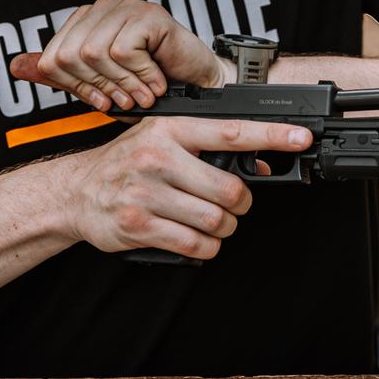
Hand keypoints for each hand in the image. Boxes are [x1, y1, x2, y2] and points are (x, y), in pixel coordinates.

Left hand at [9, 0, 235, 110]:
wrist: (197, 87)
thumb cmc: (149, 85)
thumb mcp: (96, 85)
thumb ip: (59, 75)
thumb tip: (15, 66)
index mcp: (85, 21)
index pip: (54, 58)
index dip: (76, 88)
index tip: (102, 101)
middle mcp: (102, 8)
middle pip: (71, 56)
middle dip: (98, 87)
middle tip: (123, 100)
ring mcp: (125, 7)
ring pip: (95, 53)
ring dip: (122, 84)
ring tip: (141, 94)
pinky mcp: (148, 14)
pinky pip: (123, 51)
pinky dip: (140, 75)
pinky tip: (156, 82)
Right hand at [58, 116, 312, 259]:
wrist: (77, 190)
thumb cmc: (127, 163)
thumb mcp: (163, 141)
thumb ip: (207, 148)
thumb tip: (260, 166)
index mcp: (170, 129)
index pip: (231, 132)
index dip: (271, 136)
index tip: (300, 138)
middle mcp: (157, 157)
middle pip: (230, 190)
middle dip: (241, 204)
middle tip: (233, 205)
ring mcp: (146, 192)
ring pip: (215, 221)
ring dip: (223, 229)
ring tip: (211, 223)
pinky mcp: (138, 224)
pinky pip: (194, 245)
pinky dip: (205, 248)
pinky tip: (196, 239)